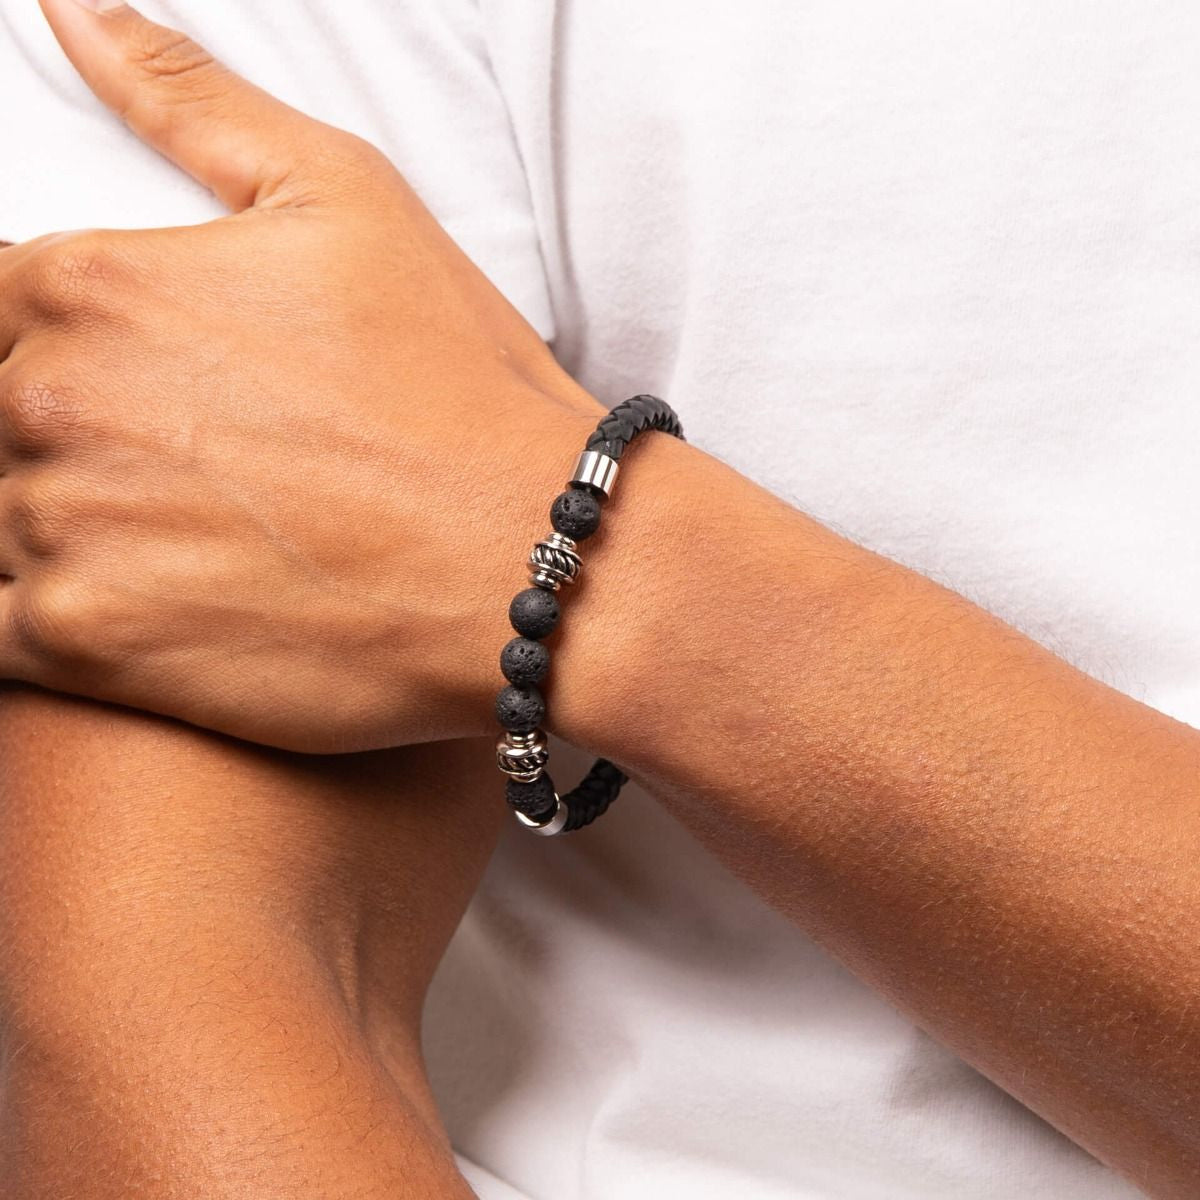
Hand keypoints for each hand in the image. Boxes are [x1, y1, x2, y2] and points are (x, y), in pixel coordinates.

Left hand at [0, 0, 602, 750]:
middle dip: (58, 434)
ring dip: (56, 529)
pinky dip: (39, 620)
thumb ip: (189, 100)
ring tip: (177, 541)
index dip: (43, 341)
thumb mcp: (347, 199)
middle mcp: (48, 402)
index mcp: (90, 285)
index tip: (135, 386)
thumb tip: (69, 10)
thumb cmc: (457, 382)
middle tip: (182, 470)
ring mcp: (63, 532)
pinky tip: (135, 609)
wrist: (535, 556)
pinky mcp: (92, 647)